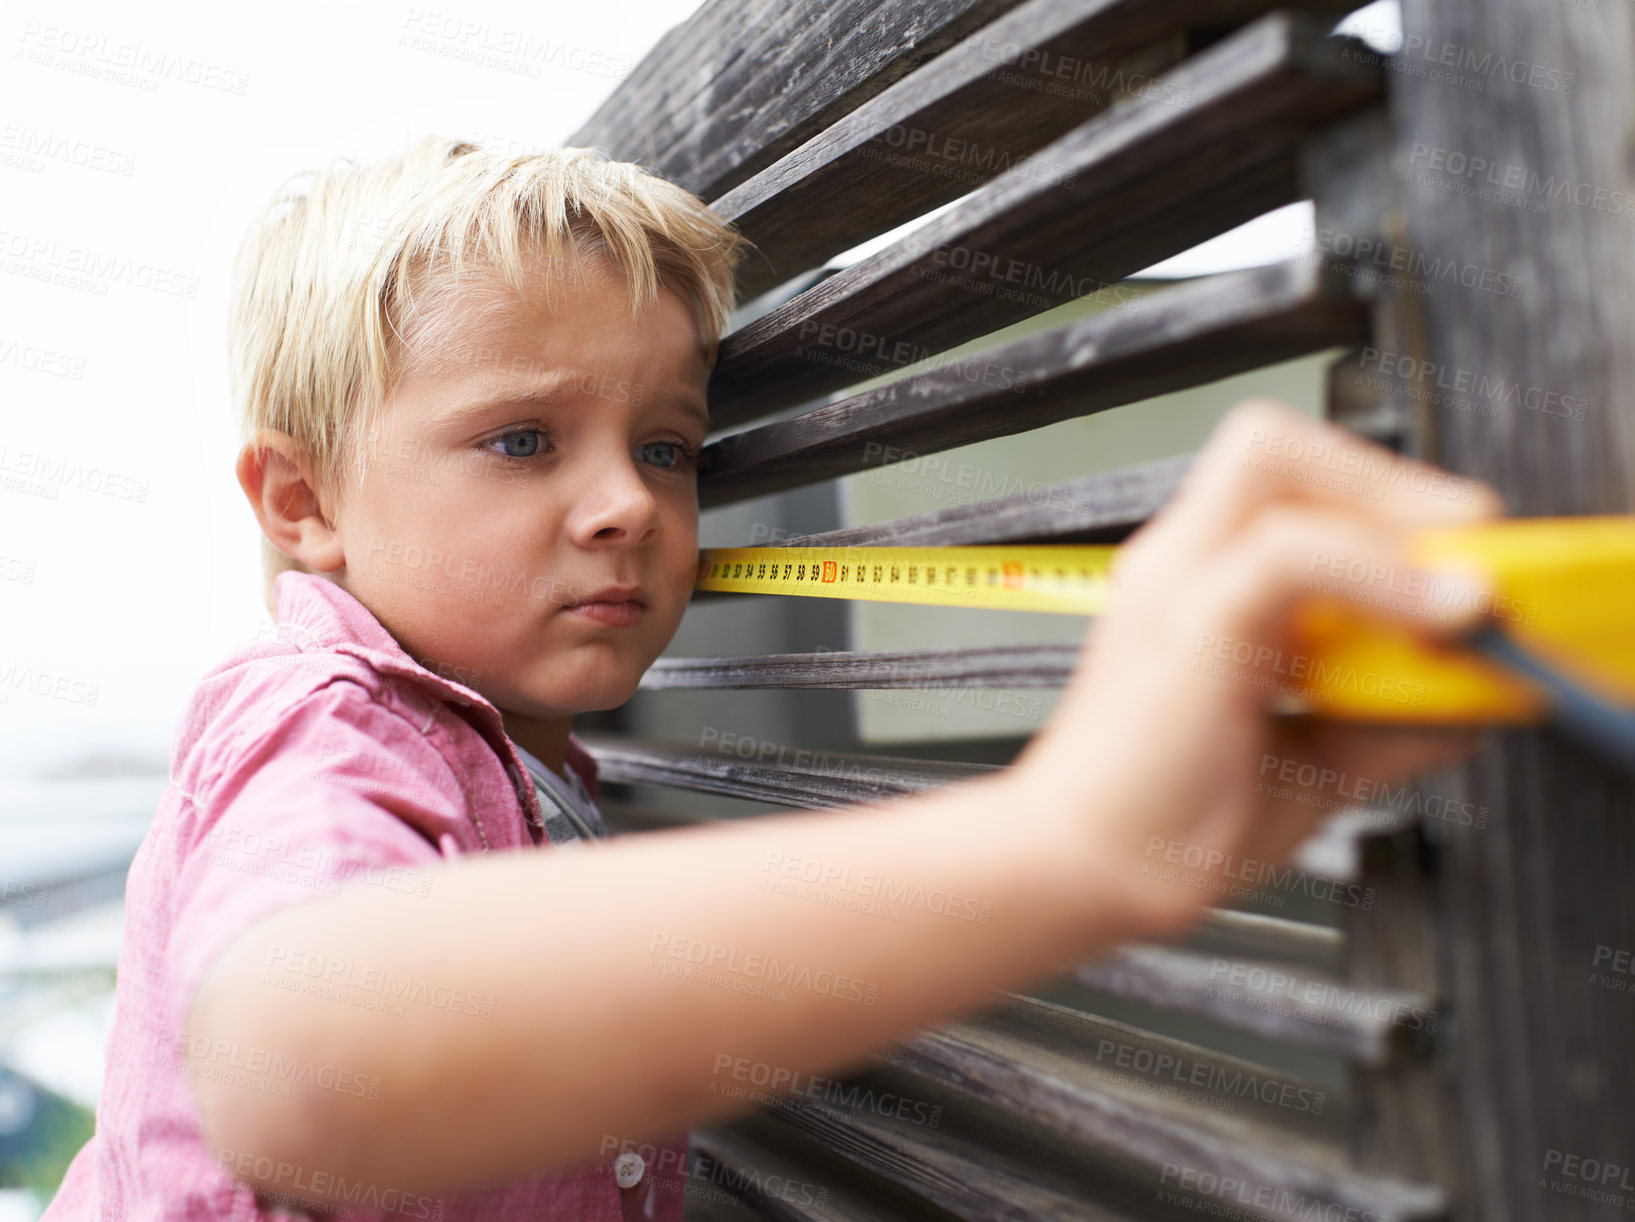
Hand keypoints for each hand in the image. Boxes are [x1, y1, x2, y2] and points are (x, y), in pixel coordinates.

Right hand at [1013, 399, 1503, 941]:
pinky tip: (1435, 619)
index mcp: (1200, 587)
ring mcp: (1174, 584)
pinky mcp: (1188, 624)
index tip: (1455, 558)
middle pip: (1273, 443)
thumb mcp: (1314, 765)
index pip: (1289, 483)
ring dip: (1386, 510)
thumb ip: (1390, 723)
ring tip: (1454, 587)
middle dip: (1387, 482)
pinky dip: (1379, 575)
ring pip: (1271, 460)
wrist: (1082, 875)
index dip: (1381, 500)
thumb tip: (1478, 698)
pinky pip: (1290, 552)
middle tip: (1462, 551)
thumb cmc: (1166, 824)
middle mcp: (1179, 566)